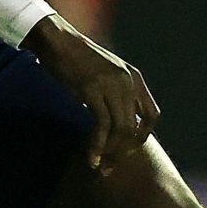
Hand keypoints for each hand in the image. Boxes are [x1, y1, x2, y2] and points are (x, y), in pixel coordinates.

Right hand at [23, 15, 160, 173]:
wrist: (55, 39)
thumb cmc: (73, 58)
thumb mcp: (102, 74)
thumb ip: (113, 94)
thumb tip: (113, 121)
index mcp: (134, 78)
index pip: (151, 115)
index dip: (142, 137)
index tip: (125, 151)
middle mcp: (127, 81)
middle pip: (135, 128)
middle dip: (123, 153)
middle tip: (109, 168)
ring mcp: (111, 85)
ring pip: (120, 130)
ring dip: (110, 153)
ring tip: (99, 167)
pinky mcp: (92, 90)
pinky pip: (101, 126)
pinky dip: (96, 145)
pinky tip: (89, 157)